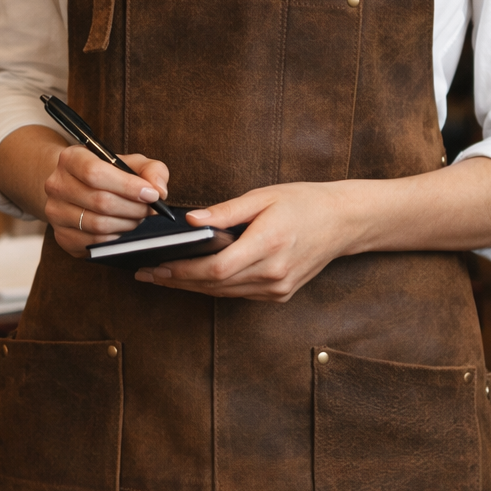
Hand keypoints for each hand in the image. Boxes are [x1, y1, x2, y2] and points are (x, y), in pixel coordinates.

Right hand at [44, 145, 168, 258]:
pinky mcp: (62, 237)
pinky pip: (94, 242)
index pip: (94, 172)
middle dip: (133, 208)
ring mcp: (55, 213)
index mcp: (71, 158)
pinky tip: (123, 228)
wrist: (77, 187)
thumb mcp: (131, 162)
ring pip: (98, 225)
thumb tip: (159, 190)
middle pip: (100, 201)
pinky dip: (115, 238)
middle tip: (149, 209)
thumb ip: (151, 170)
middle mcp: (56, 185)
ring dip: (127, 224)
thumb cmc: (108, 173)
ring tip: (138, 217)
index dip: (127, 186)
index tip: (151, 194)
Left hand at [134, 182, 356, 301]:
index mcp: (268, 244)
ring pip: (224, 293)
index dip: (182, 271)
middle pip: (215, 285)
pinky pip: (239, 293)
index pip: (216, 268)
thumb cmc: (303, 202)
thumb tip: (190, 221)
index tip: (156, 266)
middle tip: (147, 272)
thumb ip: (225, 211)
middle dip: (178, 280)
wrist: (343, 222)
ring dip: (192, 286)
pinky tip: (195, 277)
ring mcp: (278, 288)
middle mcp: (273, 273)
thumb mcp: (263, 196)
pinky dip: (215, 286)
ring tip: (163, 275)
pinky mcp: (280, 294)